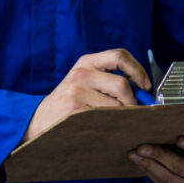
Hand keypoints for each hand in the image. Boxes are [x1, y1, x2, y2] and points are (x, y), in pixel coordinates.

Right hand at [22, 49, 150, 142]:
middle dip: (133, 101)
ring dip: (121, 116)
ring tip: (114, 120)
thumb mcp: (85, 81)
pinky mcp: (75, 110)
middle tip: (133, 111)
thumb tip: (143, 91)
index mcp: (86, 62)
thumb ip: (109, 79)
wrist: (38, 120)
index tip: (145, 84)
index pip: (120, 56)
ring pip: (116, 105)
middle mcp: (81, 73)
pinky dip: (112, 124)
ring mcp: (76, 91)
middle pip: (122, 84)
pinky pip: (106, 118)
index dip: (138, 70)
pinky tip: (105, 126)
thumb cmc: (68, 102)